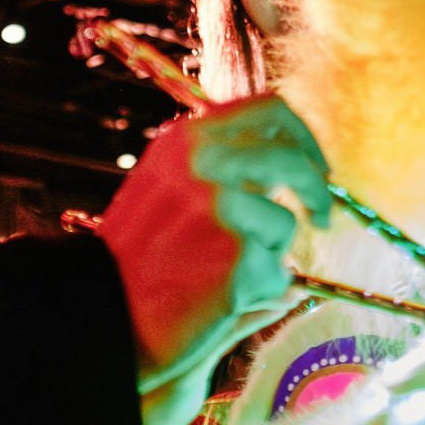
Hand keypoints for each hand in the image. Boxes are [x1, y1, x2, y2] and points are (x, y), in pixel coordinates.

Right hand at [96, 96, 330, 424]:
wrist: (101, 313)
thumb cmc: (138, 256)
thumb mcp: (168, 184)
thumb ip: (222, 163)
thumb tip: (290, 155)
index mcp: (187, 138)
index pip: (270, 111)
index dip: (303, 138)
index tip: (314, 165)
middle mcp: (205, 163)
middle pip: (293, 161)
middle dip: (317, 190)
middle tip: (322, 216)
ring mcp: (223, 208)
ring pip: (284, 226)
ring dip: (267, 254)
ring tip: (214, 274)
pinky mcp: (239, 256)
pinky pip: (277, 274)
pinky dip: (257, 291)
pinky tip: (214, 299)